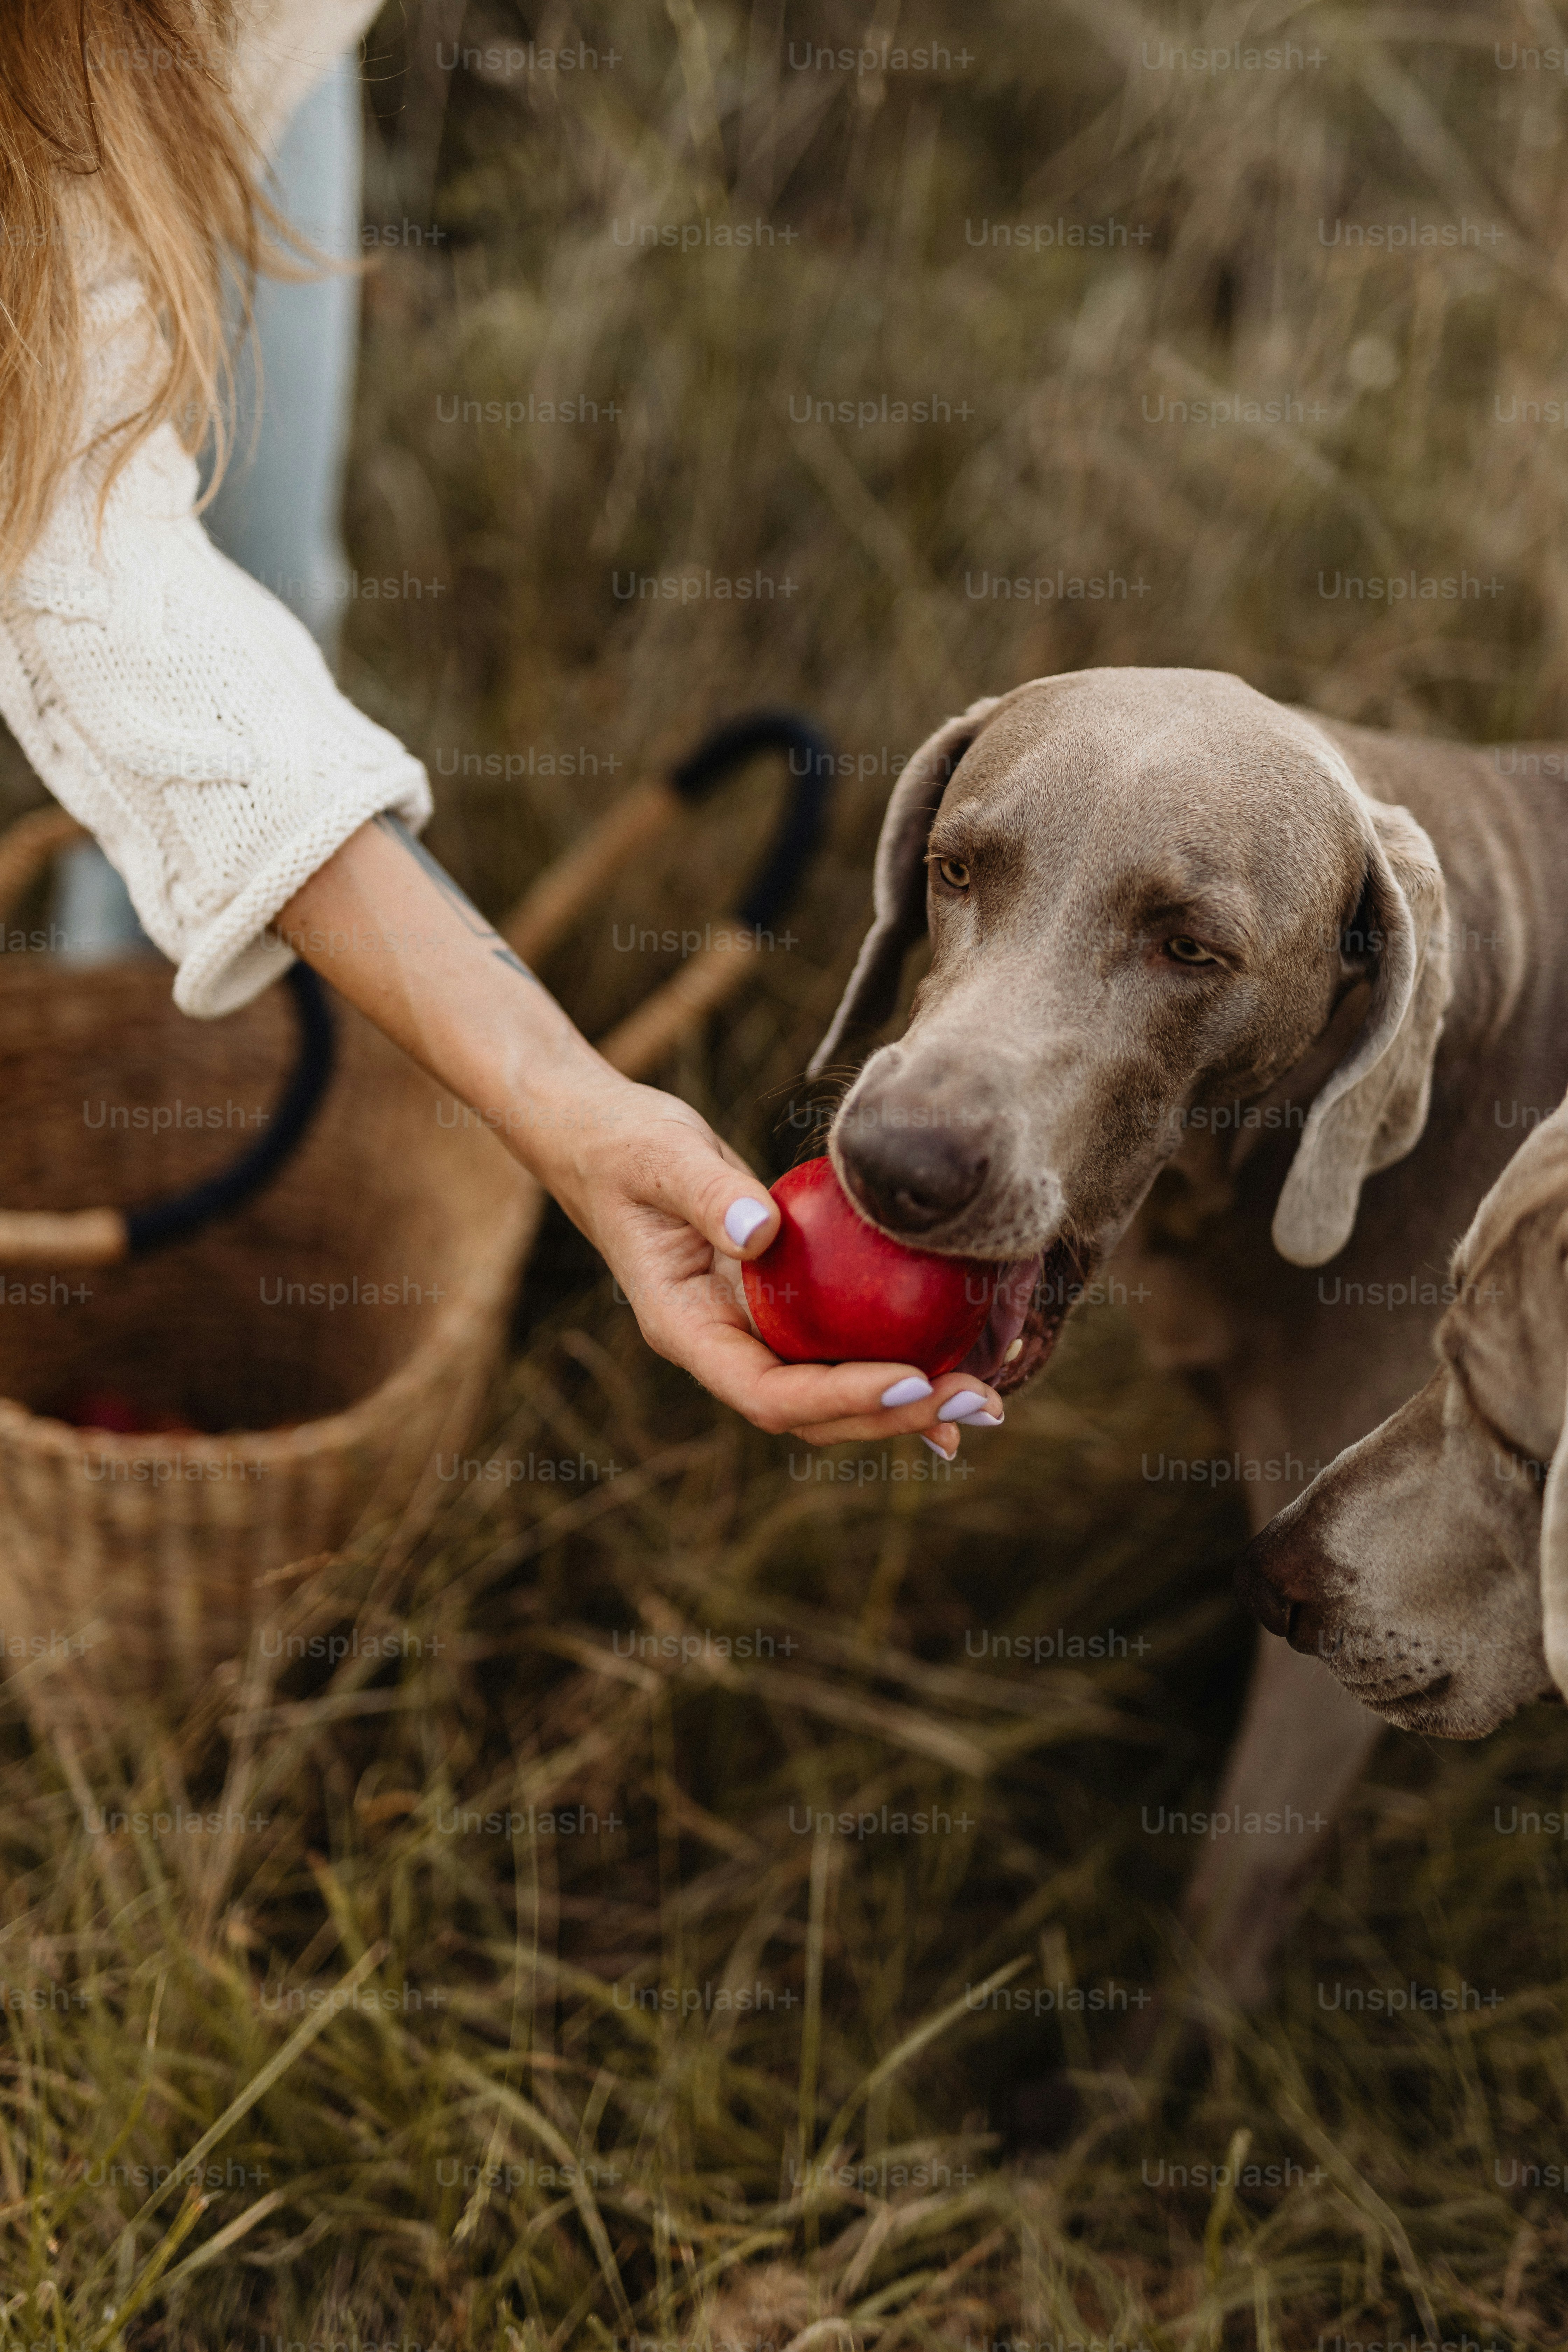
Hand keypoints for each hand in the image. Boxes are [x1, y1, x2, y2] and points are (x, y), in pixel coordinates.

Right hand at [539, 1074, 1005, 1447]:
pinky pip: (841, 1348)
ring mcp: (753, 1331)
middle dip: (896, 1418)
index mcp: (687, 1330)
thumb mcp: (659, 1159)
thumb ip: (708, 1197)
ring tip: (986, 1399)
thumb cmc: (625, 1146)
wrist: (606, 1141)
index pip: (770, 1394)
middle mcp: (724, 1346)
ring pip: (834, 1394)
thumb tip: (763, 1234)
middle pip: (814, 1413)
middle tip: (979, 1403)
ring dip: (910, 1404)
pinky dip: (897, 1362)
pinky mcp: (780, 1306)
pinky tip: (959, 1363)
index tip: (913, 1382)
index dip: (843, 1398)